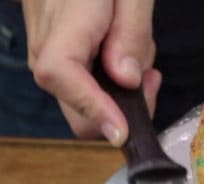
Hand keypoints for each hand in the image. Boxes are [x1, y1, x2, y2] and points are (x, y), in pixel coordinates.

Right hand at [22, 0, 160, 144]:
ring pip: (81, 102)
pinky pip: (81, 86)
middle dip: (119, 111)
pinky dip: (109, 85)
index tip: (123, 132)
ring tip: (140, 59)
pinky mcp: (50, 57)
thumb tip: (127, 81)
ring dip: (118, 96)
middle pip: (74, 108)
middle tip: (151, 81)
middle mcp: (43, 46)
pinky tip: (125, 60)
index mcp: (65, 23)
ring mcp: (42, 54)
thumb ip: (131, 34)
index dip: (92, 109)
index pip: (61, 74)